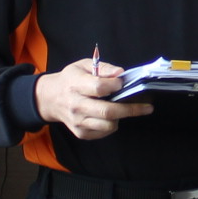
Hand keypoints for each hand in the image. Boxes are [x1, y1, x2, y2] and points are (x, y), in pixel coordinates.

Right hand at [35, 56, 151, 141]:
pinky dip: (112, 125)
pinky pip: (103, 132)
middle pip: (107, 111)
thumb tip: (121, 74)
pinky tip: (111, 116)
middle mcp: (75, 105)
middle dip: (131, 109)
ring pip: (108, 125)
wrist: (50, 98)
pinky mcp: (80, 133)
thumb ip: (103, 68)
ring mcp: (77, 121)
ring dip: (121, 117)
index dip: (114, 86)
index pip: (98, 88)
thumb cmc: (71, 80)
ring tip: (124, 109)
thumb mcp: (83, 65)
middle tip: (147, 107)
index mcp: (75, 84)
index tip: (123, 83)